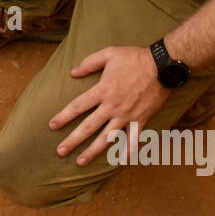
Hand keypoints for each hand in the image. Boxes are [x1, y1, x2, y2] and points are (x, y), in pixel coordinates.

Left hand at [47, 45, 169, 164]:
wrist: (162, 66)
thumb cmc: (134, 58)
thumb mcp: (108, 54)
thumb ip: (89, 63)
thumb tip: (72, 72)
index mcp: (102, 90)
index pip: (78, 106)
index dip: (63, 116)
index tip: (52, 126)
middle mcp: (112, 106)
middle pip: (88, 127)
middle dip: (73, 140)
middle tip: (60, 151)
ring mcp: (127, 115)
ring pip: (107, 137)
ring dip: (93, 151)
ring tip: (80, 162)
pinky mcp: (141, 120)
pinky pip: (133, 139)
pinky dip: (127, 151)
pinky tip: (119, 162)